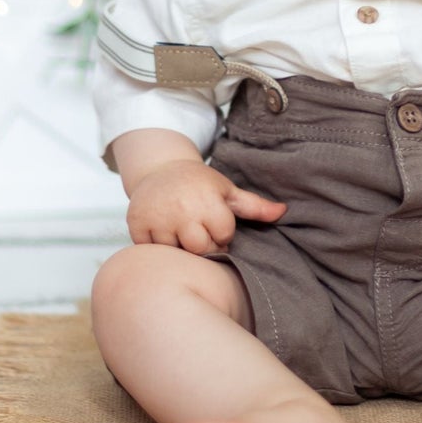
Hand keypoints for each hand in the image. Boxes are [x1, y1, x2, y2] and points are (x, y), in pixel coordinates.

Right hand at [125, 159, 286, 252]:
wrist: (160, 169)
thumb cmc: (199, 185)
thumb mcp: (226, 191)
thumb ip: (254, 205)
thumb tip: (284, 211)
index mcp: (208, 200)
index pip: (223, 236)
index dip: (221, 234)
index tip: (214, 224)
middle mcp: (182, 209)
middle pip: (201, 249)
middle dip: (204, 245)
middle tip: (199, 233)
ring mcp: (158, 218)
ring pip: (176, 253)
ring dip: (180, 249)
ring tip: (181, 233)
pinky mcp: (137, 225)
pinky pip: (152, 252)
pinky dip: (158, 248)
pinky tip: (163, 234)